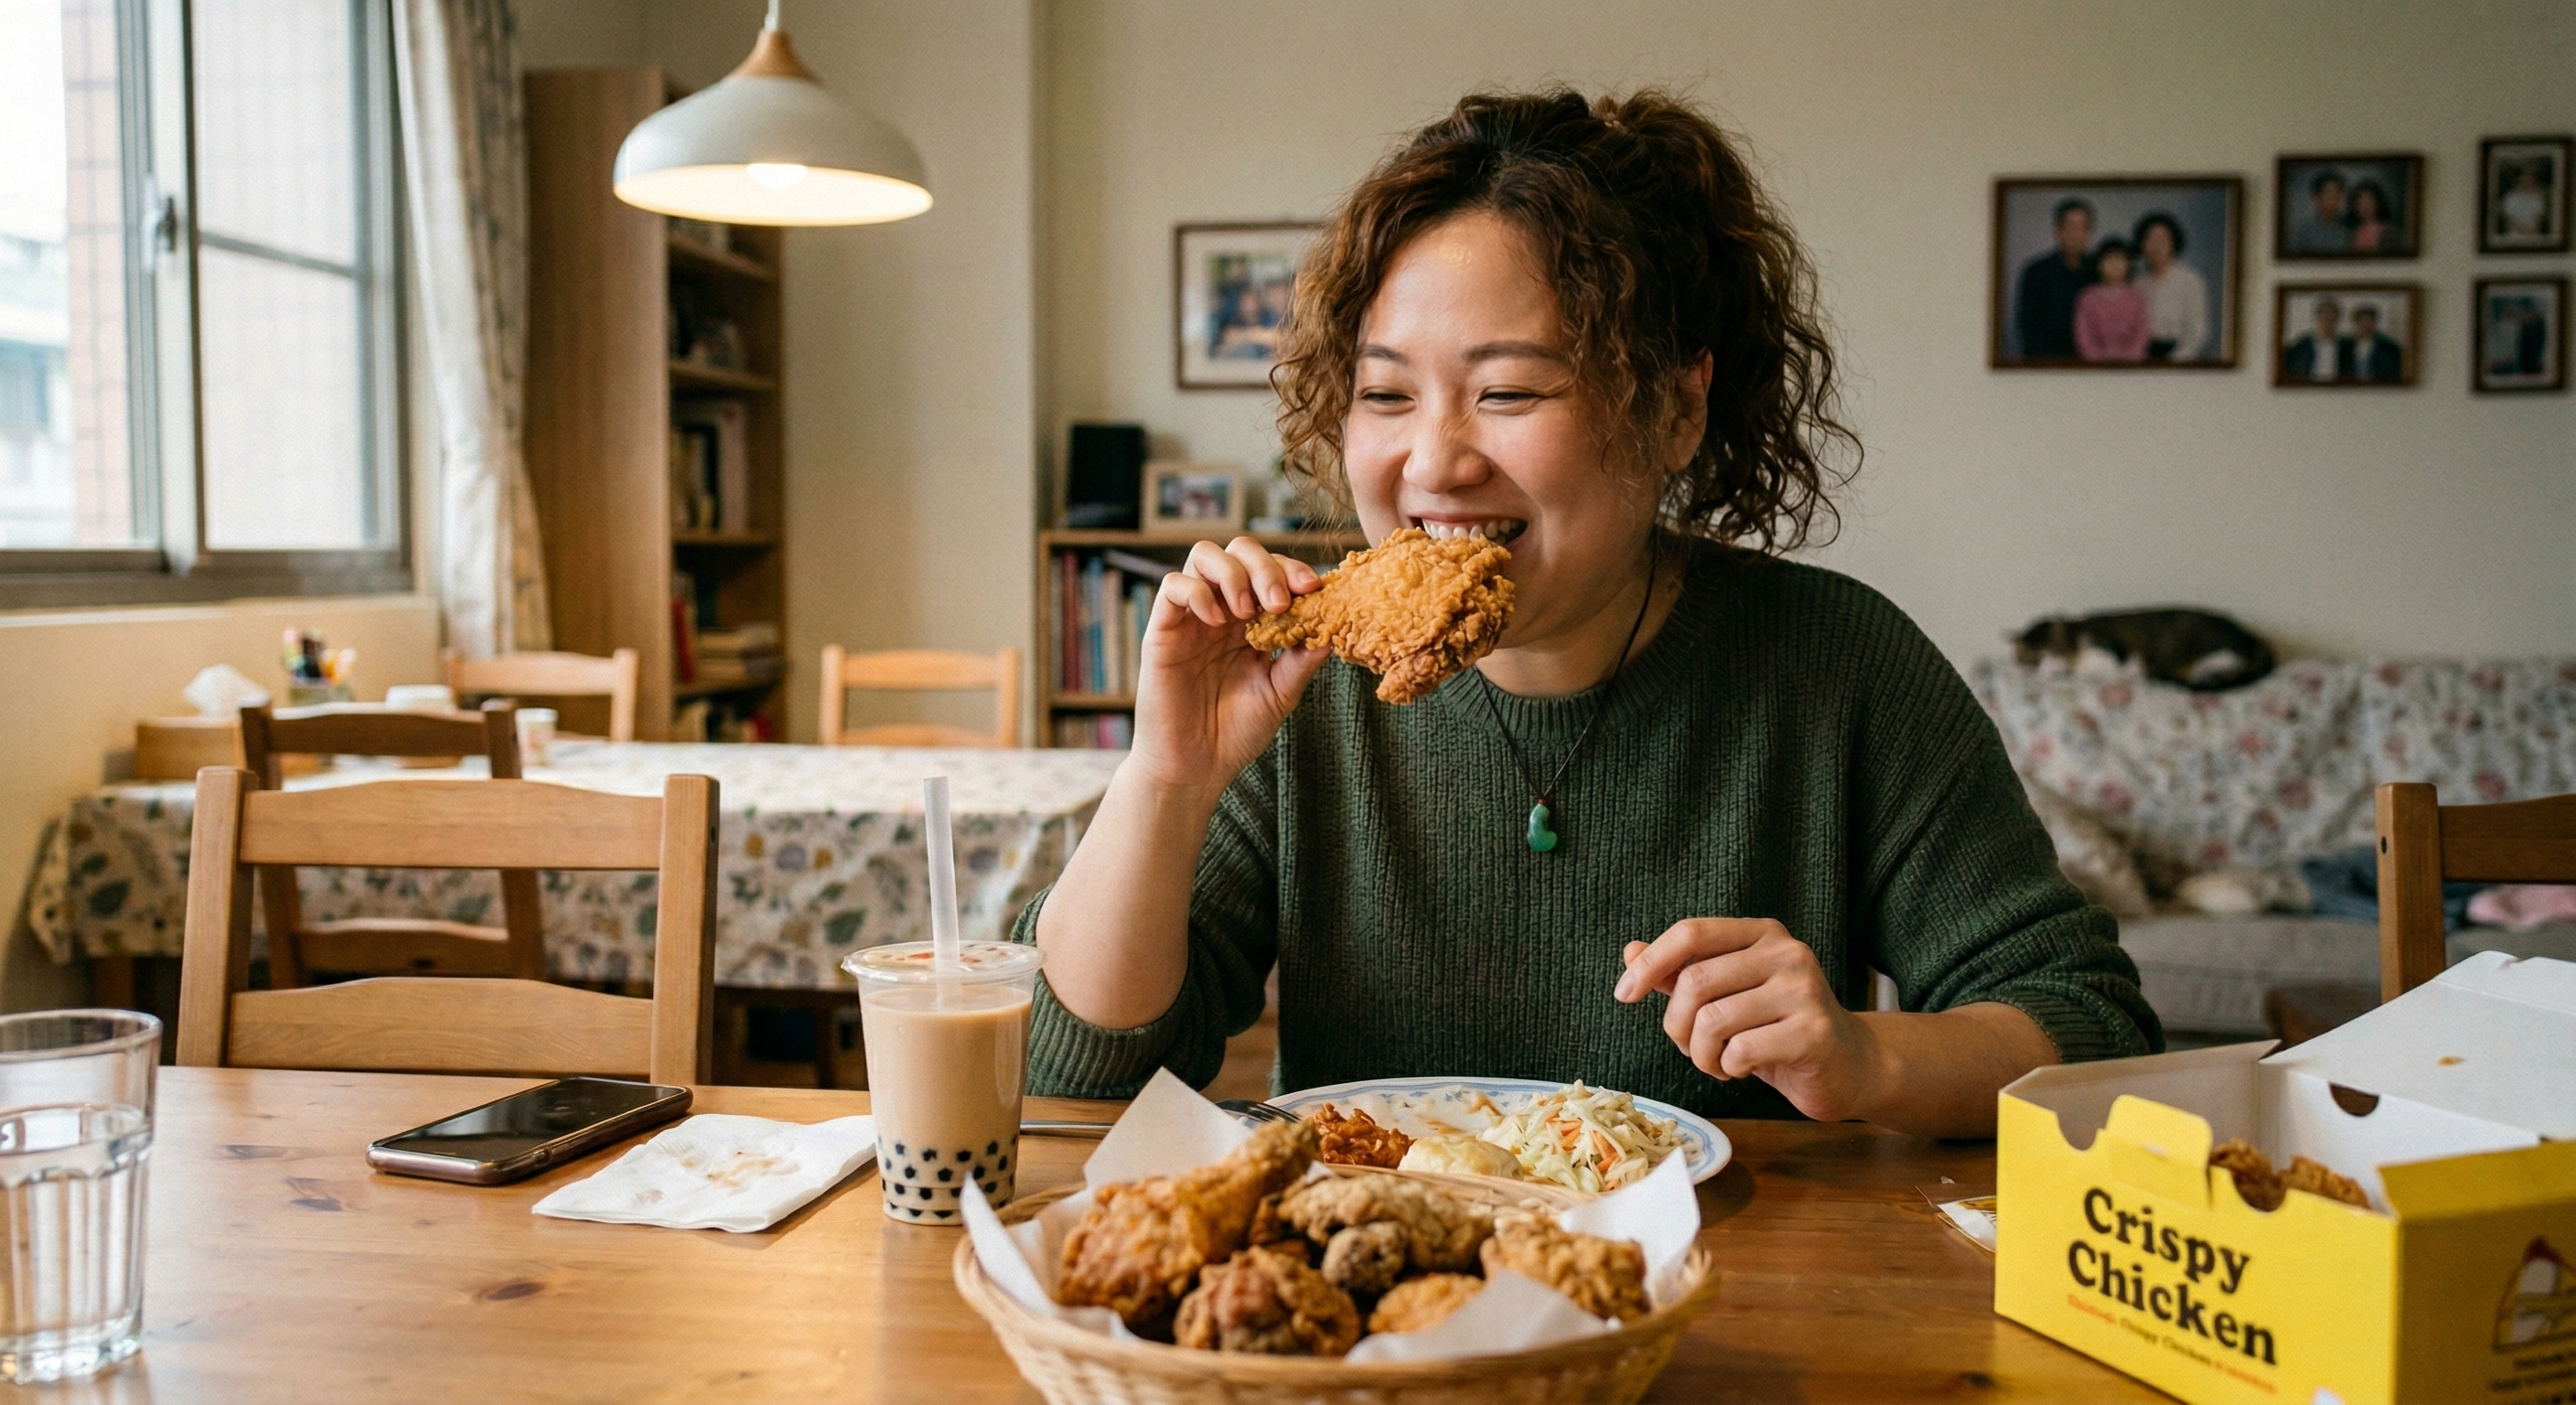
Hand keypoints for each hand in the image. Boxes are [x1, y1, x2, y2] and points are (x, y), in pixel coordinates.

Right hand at [1127, 537, 1328, 797]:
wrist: (1195, 768)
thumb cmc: (1235, 733)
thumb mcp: (1280, 694)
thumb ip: (1301, 659)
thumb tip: (1333, 626)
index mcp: (1253, 621)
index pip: (1273, 571)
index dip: (1294, 570)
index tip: (1314, 589)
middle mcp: (1222, 610)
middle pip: (1239, 551)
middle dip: (1265, 566)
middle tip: (1278, 603)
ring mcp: (1192, 618)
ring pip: (1204, 555)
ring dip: (1232, 573)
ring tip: (1244, 611)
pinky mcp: (1162, 631)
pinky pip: (1173, 586)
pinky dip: (1197, 592)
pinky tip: (1216, 620)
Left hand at [1615, 919, 1887, 1122]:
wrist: (1849, 1067)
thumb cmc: (1779, 1029)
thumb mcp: (1729, 996)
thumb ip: (1682, 973)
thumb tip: (1630, 951)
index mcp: (1762, 934)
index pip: (1691, 932)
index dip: (1650, 962)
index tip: (1623, 994)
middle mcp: (1786, 952)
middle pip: (1694, 980)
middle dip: (1677, 1025)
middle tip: (1691, 1048)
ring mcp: (1803, 990)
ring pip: (1712, 1020)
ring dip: (1702, 1055)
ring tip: (1719, 1063)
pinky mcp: (1812, 1031)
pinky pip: (1740, 1050)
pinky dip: (1728, 1068)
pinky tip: (1744, 1070)